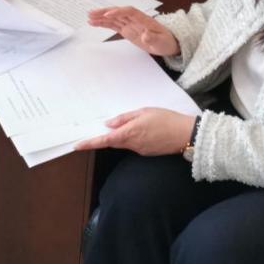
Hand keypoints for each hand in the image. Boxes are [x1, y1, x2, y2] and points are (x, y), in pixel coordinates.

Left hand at [74, 108, 195, 155]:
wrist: (185, 134)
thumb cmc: (166, 119)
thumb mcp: (144, 112)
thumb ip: (125, 118)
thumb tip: (109, 124)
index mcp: (129, 133)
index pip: (104, 140)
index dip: (90, 143)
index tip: (77, 145)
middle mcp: (132, 144)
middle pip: (112, 142)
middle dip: (104, 137)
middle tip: (98, 128)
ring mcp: (139, 150)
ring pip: (123, 143)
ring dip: (120, 136)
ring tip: (128, 124)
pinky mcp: (147, 152)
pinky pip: (134, 144)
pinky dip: (131, 138)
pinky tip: (141, 129)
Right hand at [88, 6, 179, 56]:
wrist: (167, 44)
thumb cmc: (166, 41)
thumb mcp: (161, 41)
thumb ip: (153, 38)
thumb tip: (146, 35)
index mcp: (144, 19)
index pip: (129, 11)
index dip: (118, 12)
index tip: (108, 15)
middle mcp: (135, 19)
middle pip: (118, 12)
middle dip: (105, 12)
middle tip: (92, 13)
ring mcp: (130, 24)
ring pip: (113, 18)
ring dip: (101, 17)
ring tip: (89, 17)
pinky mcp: (127, 30)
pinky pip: (113, 25)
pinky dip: (104, 23)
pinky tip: (94, 23)